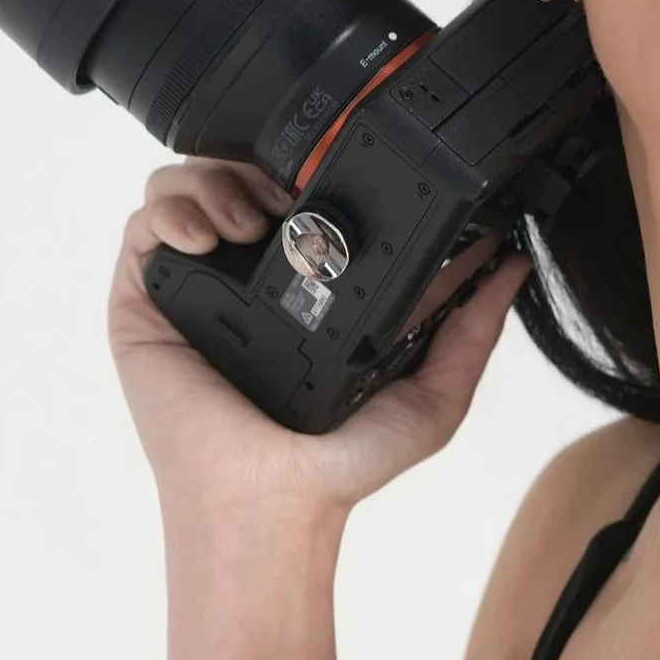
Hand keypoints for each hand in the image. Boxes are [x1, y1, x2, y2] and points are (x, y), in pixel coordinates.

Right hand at [108, 157, 532, 529]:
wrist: (270, 498)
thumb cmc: (340, 464)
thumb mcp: (432, 394)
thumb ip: (473, 329)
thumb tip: (512, 265)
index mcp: (309, 286)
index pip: (312, 196)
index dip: (329, 170)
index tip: (357, 170)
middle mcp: (250, 276)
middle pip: (247, 170)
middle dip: (268, 161)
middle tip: (294, 196)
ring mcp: (196, 281)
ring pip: (194, 177)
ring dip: (222, 178)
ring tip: (252, 222)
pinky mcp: (147, 294)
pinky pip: (147, 216)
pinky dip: (175, 206)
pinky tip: (207, 239)